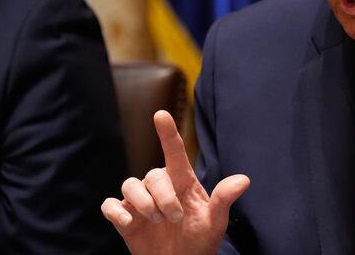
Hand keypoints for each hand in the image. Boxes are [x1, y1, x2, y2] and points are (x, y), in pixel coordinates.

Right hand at [101, 110, 249, 254]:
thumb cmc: (200, 239)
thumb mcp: (215, 221)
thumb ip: (224, 199)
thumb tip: (244, 180)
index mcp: (182, 181)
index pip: (174, 152)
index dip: (167, 133)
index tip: (161, 114)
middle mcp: (159, 186)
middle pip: (153, 175)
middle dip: (164, 198)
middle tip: (175, 218)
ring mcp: (140, 201)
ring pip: (130, 185)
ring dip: (144, 204)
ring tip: (158, 221)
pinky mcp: (125, 217)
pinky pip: (110, 205)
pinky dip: (116, 212)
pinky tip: (129, 222)